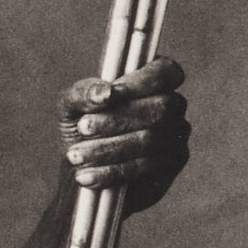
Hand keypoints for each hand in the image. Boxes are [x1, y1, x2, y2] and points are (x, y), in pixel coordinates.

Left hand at [58, 57, 188, 212]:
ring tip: (76, 155)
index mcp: (152, 80)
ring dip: (108, 148)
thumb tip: (105, 93)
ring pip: (150, 140)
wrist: (83, 170)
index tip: (110, 95)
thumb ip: (83, 93)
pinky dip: (113, 171)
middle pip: (159, 108)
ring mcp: (176, 135)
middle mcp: (172, 104)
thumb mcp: (71, 107)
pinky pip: (147, 166)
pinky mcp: (172, 164)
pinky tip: (88, 175)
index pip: (164, 71)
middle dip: (117, 119)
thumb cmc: (80, 129)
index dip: (141, 82)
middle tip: (83, 127)